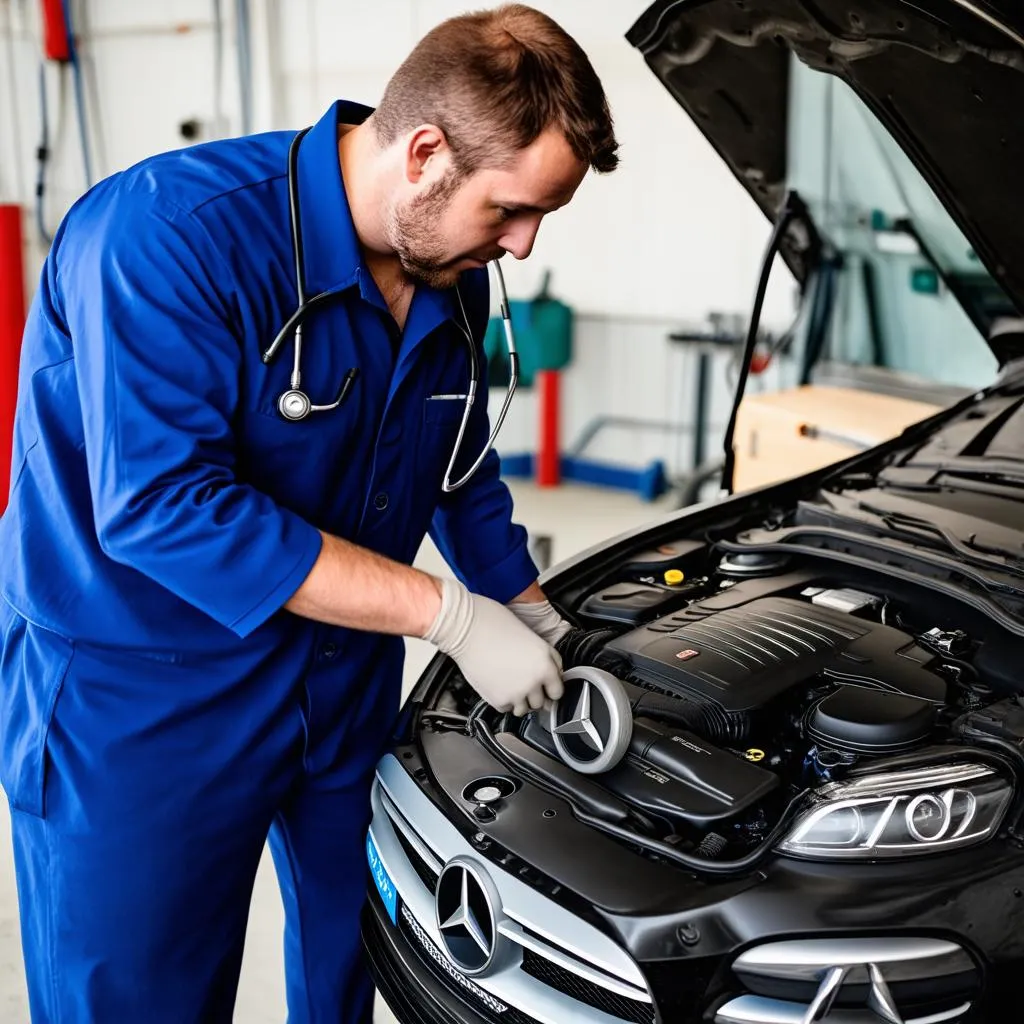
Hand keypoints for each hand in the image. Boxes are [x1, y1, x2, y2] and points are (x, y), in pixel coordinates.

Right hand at [423, 578, 564, 715]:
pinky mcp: (498, 700)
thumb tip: (552, 673)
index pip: (558, 691)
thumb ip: (546, 657)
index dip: (550, 688)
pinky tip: (497, 684)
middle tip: (522, 680)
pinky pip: (505, 709)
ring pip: (524, 710)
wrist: (466, 628)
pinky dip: (502, 700)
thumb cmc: (493, 623)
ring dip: (519, 700)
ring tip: (509, 684)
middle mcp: (534, 681)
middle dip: (533, 693)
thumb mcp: (531, 635)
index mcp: (545, 663)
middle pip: (541, 703)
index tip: (545, 687)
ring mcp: (516, 693)